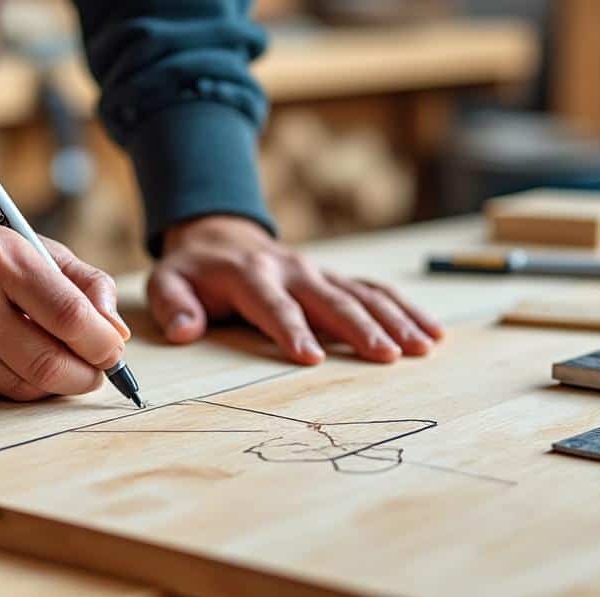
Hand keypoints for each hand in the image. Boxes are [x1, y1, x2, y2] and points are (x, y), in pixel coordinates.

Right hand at [0, 145, 128, 399]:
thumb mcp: (30, 240)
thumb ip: (83, 282)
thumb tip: (117, 333)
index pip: (69, 316)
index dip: (103, 343)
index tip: (114, 349)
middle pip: (50, 365)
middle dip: (88, 375)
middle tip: (99, 370)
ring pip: (25, 388)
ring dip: (56, 384)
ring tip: (62, 363)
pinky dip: (20, 387)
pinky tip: (21, 364)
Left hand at [149, 216, 442, 364]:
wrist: (220, 236)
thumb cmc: (194, 271)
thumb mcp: (167, 282)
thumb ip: (174, 306)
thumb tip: (185, 331)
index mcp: (251, 275)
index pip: (274, 306)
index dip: (292, 330)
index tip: (311, 358)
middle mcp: (293, 270)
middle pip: (331, 300)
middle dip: (360, 329)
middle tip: (387, 357)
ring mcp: (320, 273)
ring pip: (364, 294)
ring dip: (395, 320)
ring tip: (421, 348)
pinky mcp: (337, 278)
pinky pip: (376, 291)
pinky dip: (406, 309)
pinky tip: (432, 334)